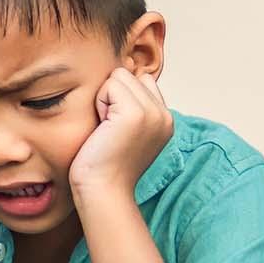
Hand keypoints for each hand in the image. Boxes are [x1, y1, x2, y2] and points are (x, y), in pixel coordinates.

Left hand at [69, 69, 173, 199]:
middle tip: (109, 130)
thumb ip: (131, 106)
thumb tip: (121, 72)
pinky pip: (110, 85)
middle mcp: (164, 115)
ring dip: (105, 99)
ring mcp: (152, 113)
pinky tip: (102, 128)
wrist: (102, 190)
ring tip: (106, 129)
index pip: (141, 80)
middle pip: (129, 75)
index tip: (115, 129)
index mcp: (164, 120)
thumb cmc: (103, 165)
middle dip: (111, 96)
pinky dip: (99, 103)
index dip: (119, 98)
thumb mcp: (126, 132)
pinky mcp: (136, 113)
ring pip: (119, 76)